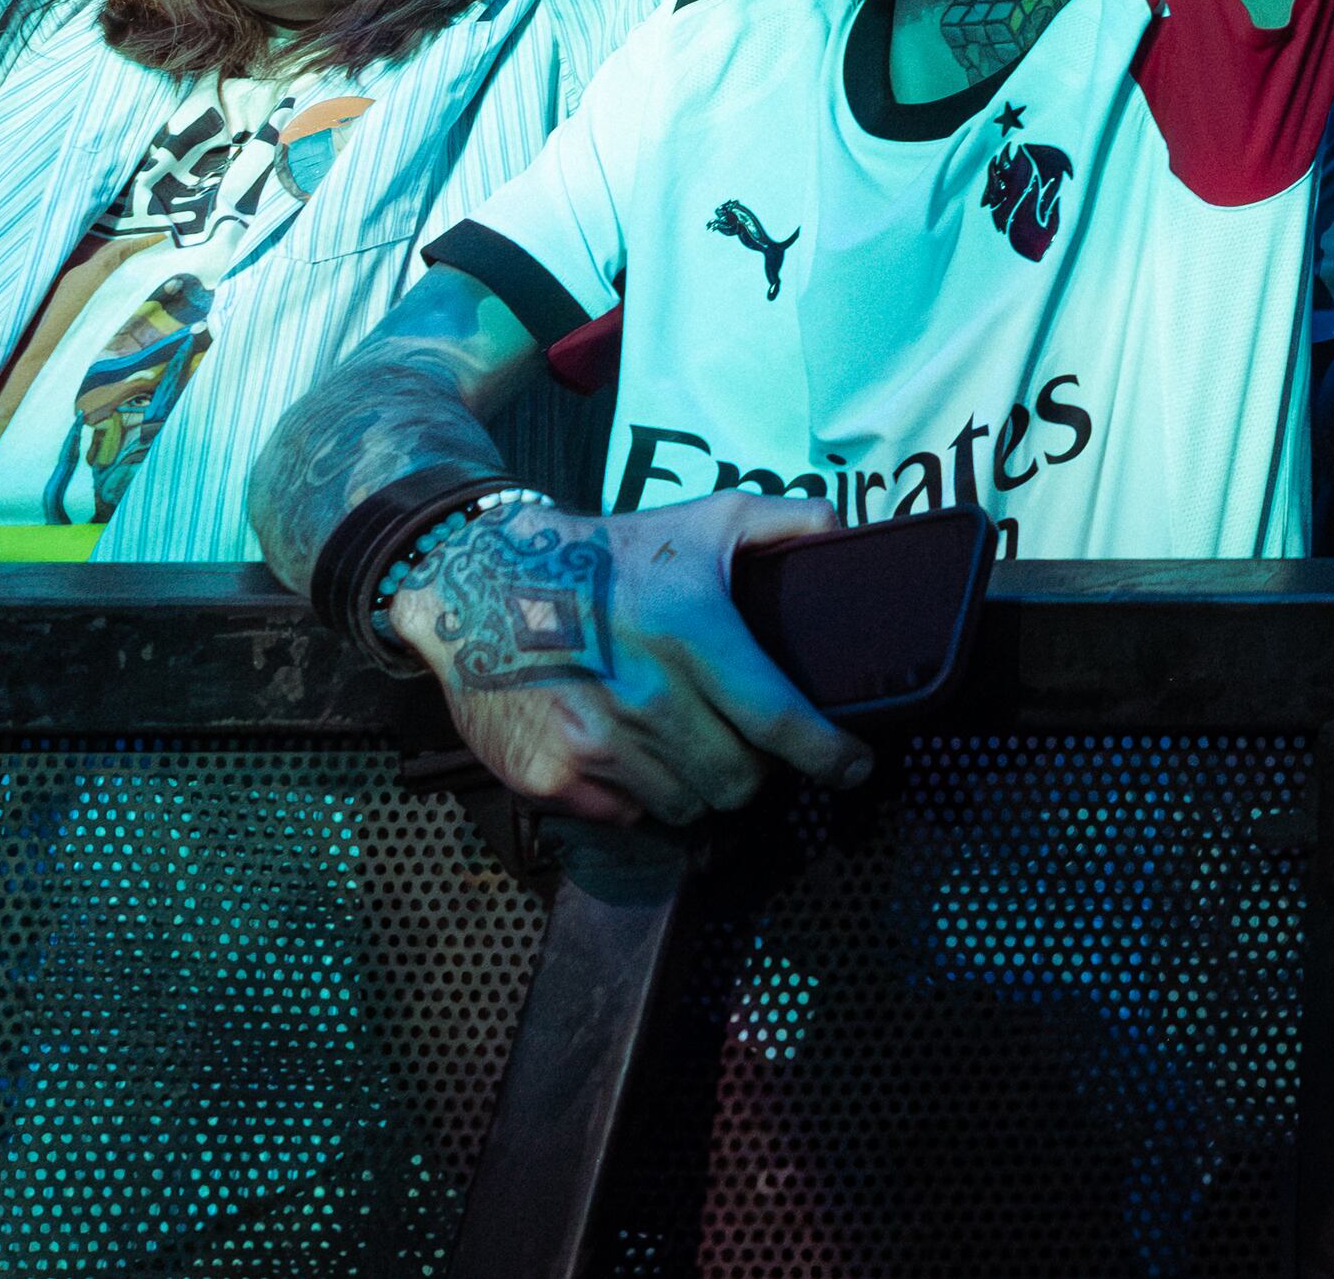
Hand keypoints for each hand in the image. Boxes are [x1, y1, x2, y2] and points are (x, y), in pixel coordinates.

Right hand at [394, 490, 868, 823]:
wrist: (479, 581)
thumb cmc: (608, 555)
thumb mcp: (704, 520)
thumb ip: (785, 521)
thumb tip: (846, 533)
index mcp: (691, 633)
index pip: (779, 719)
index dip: (829, 755)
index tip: (854, 767)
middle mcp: (646, 696)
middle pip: (738, 781)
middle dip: (756, 769)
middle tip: (746, 743)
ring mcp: (595, 744)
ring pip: (686, 806)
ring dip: (699, 785)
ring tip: (689, 744)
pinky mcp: (550, 777)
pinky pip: (626, 815)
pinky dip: (640, 796)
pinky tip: (634, 753)